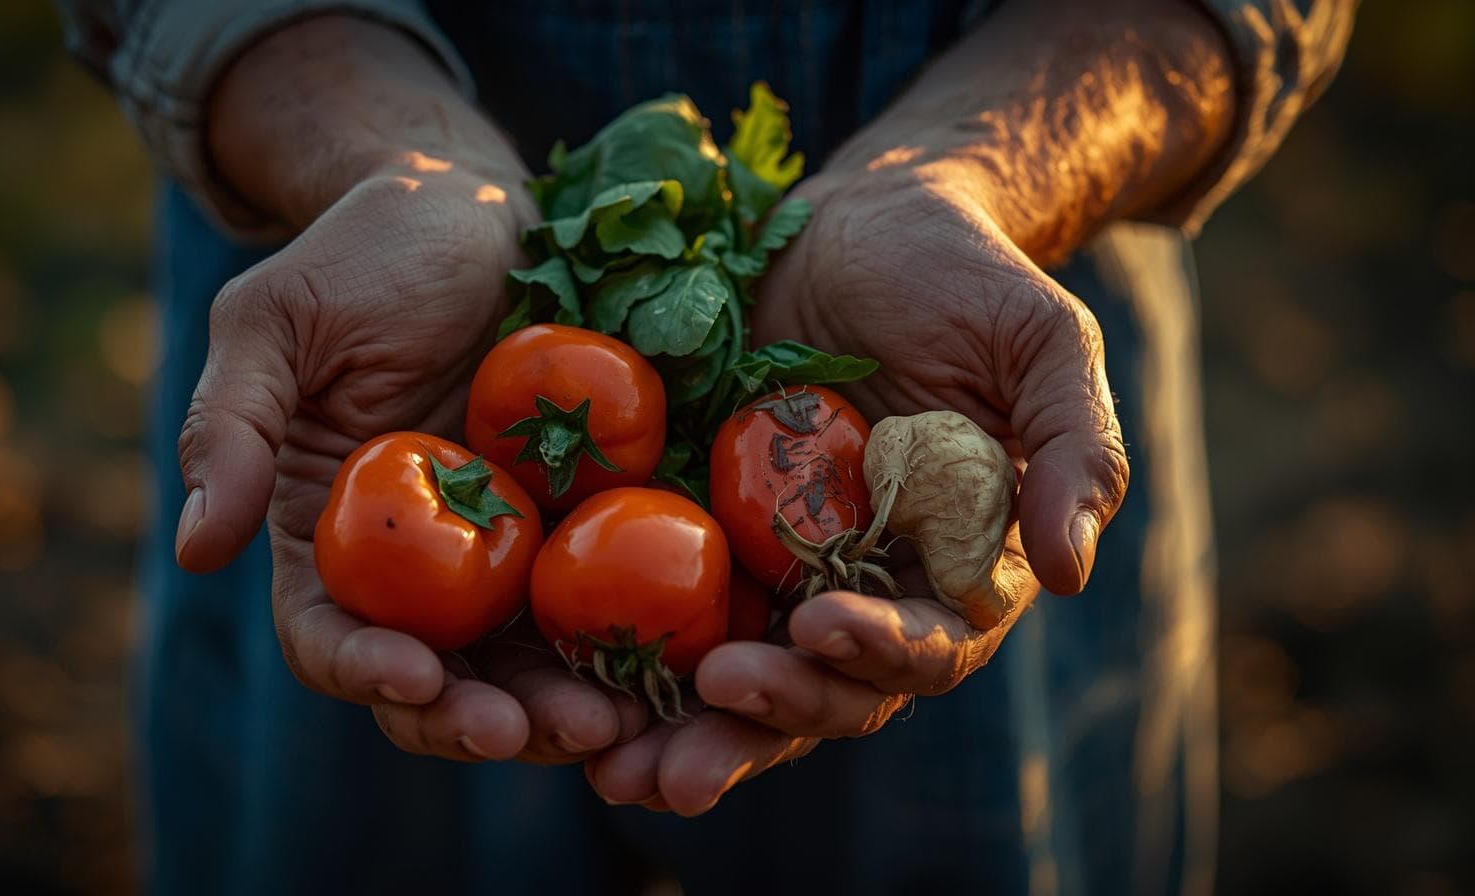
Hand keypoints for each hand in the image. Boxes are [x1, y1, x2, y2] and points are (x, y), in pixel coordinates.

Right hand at [173, 17, 645, 763]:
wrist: (479, 211)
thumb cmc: (364, 254)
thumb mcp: (274, 321)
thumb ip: (229, 426)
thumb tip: (194, 549)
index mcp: (326, 534)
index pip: (330, 632)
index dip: (364, 669)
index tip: (415, 676)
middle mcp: (416, 567)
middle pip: (438, 677)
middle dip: (480, 719)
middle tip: (542, 730)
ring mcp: (505, 554)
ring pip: (528, 664)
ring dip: (566, 707)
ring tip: (618, 722)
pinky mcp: (583, 527)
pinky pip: (609, 605)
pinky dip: (636, 650)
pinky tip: (677, 668)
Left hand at [586, 0, 1233, 812]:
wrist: (860, 223)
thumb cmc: (963, 276)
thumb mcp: (1040, 341)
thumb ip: (1074, 448)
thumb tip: (1072, 570)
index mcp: (955, 568)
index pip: (928, 645)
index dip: (881, 651)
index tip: (818, 624)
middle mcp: (868, 591)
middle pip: (825, 690)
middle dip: (767, 719)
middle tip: (698, 731)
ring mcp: (778, 571)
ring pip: (740, 680)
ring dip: (684, 735)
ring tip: (619, 769)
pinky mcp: (702, 537)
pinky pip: (663, 617)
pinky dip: (626, 668)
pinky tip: (571, 699)